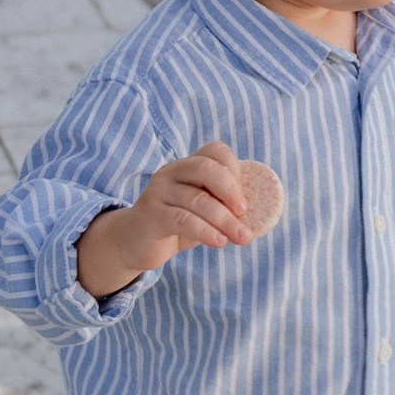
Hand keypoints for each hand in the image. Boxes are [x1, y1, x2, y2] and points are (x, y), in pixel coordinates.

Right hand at [75, 140, 257, 299]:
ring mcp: (158, 192)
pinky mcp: (151, 215)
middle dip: (231, 190)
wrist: (133, 243)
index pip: (214, 151)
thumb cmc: (176, 225)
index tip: (244, 196)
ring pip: (197, 200)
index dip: (234, 168)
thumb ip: (222, 205)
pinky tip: (219, 242)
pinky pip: (182, 219)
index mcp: (187, 165)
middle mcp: (171, 172)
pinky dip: (205, 231)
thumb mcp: (200, 210)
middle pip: (205, 168)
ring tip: (242, 238)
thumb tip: (260, 214)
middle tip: (245, 212)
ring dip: (225, 220)